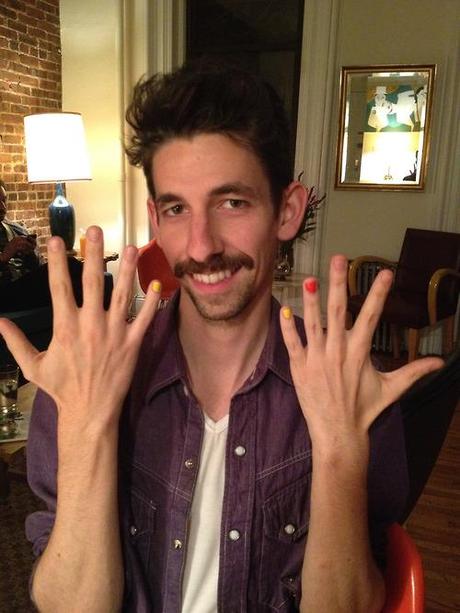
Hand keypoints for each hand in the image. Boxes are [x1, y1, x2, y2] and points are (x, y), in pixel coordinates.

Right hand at [0, 226, 161, 429]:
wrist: (89, 412)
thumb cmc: (61, 389)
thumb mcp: (33, 366)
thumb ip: (15, 341)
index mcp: (65, 327)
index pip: (59, 287)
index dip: (56, 262)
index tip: (56, 240)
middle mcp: (90, 325)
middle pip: (92, 282)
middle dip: (93, 254)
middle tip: (95, 230)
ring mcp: (114, 333)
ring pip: (122, 295)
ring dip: (127, 270)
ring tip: (131, 247)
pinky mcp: (132, 344)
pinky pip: (144, 319)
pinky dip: (151, 302)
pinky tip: (156, 283)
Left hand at [280, 254, 442, 450]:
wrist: (338, 434)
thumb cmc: (364, 409)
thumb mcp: (392, 389)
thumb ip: (414, 371)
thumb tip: (440, 362)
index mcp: (360, 352)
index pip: (371, 316)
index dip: (378, 293)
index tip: (386, 273)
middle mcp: (338, 352)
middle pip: (338, 311)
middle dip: (338, 283)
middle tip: (339, 259)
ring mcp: (317, 360)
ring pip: (313, 323)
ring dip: (311, 300)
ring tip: (310, 278)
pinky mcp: (300, 369)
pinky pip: (293, 344)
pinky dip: (288, 328)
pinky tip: (285, 309)